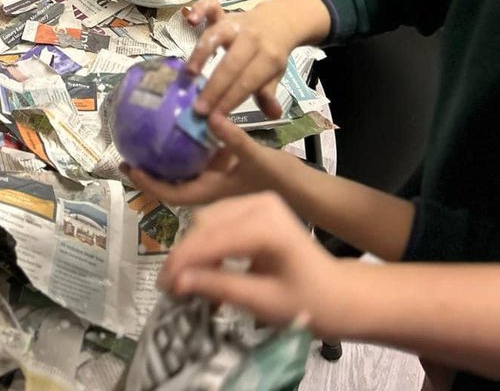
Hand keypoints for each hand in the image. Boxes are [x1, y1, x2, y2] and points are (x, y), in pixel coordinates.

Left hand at [123, 111, 290, 206]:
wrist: (306, 192)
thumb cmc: (281, 181)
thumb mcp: (257, 158)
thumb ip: (235, 140)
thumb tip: (212, 117)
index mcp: (212, 193)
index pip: (172, 194)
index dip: (149, 183)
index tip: (129, 167)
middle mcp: (211, 189)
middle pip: (173, 184)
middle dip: (152, 171)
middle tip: (133, 149)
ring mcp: (219, 181)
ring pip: (187, 172)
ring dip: (170, 159)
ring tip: (153, 135)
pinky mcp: (229, 171)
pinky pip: (204, 160)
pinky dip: (193, 147)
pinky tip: (191, 127)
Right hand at [158, 191, 340, 332]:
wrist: (338, 293)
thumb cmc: (307, 302)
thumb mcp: (262, 302)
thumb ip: (219, 287)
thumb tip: (177, 282)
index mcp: (267, 224)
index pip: (212, 237)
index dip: (184, 260)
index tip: (163, 285)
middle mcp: (260, 202)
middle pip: (206, 222)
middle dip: (186, 255)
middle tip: (171, 289)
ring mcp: (257, 201)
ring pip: (208, 219)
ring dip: (194, 249)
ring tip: (187, 283)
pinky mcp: (254, 207)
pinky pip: (218, 220)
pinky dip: (207, 244)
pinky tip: (206, 269)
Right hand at [184, 0, 329, 118]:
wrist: (277, 22)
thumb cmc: (270, 54)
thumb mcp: (275, 74)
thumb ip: (268, 93)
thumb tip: (272, 114)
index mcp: (268, 57)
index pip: (247, 82)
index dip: (230, 100)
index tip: (214, 119)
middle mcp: (251, 39)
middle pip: (231, 64)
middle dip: (214, 87)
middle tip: (198, 109)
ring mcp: (236, 24)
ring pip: (217, 36)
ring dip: (201, 54)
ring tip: (189, 74)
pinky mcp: (224, 13)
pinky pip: (211, 7)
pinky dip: (200, 9)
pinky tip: (190, 20)